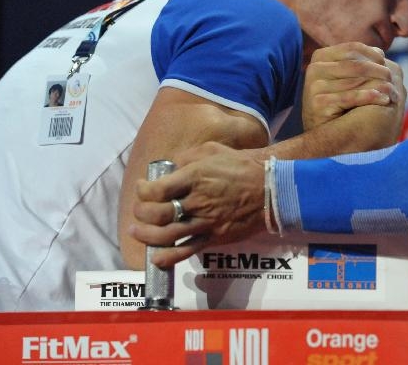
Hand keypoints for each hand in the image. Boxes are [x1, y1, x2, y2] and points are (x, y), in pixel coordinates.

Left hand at [129, 141, 263, 268]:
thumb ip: (187, 158)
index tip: (141, 188)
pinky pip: (187, 250)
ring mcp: (206, 221)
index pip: (157, 189)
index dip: (142, 191)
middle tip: (138, 211)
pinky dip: (168, 257)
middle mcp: (197, 200)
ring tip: (137, 232)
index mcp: (195, 176)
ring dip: (147, 235)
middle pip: (158, 213)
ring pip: (167, 234)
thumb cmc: (241, 165)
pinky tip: (156, 258)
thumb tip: (170, 168)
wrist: (269, 188)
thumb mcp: (212, 150)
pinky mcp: (214, 236)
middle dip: (141, 213)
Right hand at [302, 42, 401, 130]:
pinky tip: (384, 100)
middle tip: (393, 79)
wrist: (323, 136)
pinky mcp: (319, 103)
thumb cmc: (338, 104)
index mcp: (320, 57)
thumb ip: (359, 63)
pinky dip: (371, 97)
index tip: (386, 63)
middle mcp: (315, 69)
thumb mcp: (345, 78)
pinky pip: (351, 97)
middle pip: (356, 64)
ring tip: (394, 92)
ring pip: (356, 80)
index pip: (352, 48)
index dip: (373, 55)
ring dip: (379, 85)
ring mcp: (315, 86)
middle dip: (378, 70)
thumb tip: (380, 52)